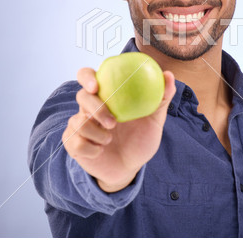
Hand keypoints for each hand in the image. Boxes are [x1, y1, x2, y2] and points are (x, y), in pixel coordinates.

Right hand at [62, 66, 175, 192]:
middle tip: (112, 123)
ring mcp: (79, 125)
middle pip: (81, 96)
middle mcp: (89, 107)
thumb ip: (162, 98)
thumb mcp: (154, 120)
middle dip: (96, 109)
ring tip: (110, 139)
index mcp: (105, 96)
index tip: (95, 86)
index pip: (88, 76)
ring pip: (78, 122)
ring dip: (97, 134)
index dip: (87, 77)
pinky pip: (76, 142)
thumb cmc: (140, 140)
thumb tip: (169, 75)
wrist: (130, 168)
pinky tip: (100, 151)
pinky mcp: (73, 143)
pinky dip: (91, 149)